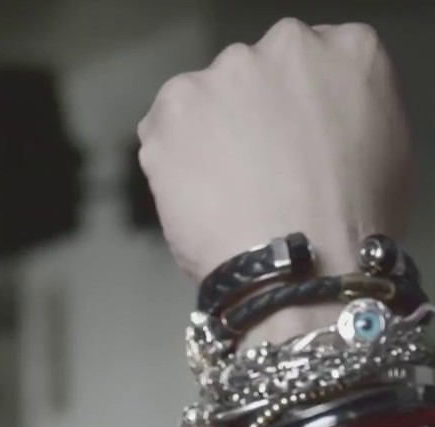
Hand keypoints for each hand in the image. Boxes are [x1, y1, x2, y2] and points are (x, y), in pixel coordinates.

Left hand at [138, 18, 416, 283]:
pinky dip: (167, 158)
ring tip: (218, 189)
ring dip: (203, 134)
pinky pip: (161, 128)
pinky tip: (192, 195)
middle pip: (250, 75)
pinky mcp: (174, 108)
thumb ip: (343, 113)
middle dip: (245, 114)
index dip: (290, 105)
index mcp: (347, 50)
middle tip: (252, 167)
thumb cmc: (354, 218)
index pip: (308, 63)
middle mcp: (283, 48)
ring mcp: (224, 75)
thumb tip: (315, 123)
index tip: (286, 137)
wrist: (298, 259)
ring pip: (201, 99)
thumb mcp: (384, 146)